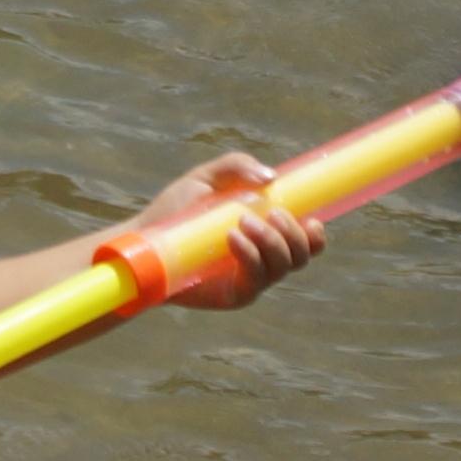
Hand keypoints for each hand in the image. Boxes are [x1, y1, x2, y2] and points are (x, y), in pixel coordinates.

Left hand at [120, 153, 324, 310]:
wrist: (144, 240)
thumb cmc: (176, 211)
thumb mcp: (206, 178)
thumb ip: (237, 166)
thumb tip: (271, 177)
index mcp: (265, 232)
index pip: (307, 241)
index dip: (316, 233)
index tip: (310, 218)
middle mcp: (263, 258)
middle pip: (302, 255)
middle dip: (292, 233)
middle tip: (267, 214)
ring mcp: (250, 278)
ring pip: (284, 267)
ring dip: (271, 242)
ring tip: (241, 222)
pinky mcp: (234, 294)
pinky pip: (257, 280)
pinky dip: (251, 256)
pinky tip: (232, 237)